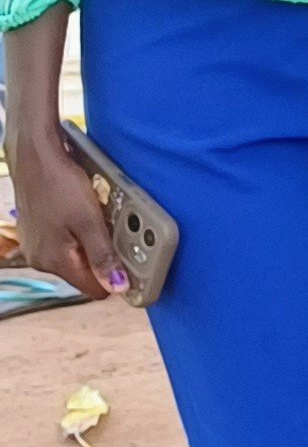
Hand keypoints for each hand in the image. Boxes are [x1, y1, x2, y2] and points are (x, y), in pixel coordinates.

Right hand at [2, 123, 124, 298]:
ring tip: (100, 222)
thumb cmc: (61, 185)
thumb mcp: (89, 221)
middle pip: (85, 274)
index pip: (94, 289)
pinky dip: (78, 235)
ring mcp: (36, 247)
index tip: (134, 267)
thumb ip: (103, 256)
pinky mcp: (35, 234)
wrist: (35, 156)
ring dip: (92, 245)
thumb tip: (117, 287)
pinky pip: (65, 244)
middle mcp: (41, 260)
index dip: (115, 279)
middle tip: (118, 235)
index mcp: (54, 262)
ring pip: (75, 258)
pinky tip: (84, 216)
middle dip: (104, 259)